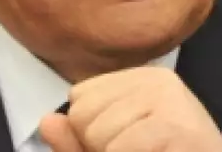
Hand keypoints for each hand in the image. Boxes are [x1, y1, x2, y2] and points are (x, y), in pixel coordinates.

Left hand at [39, 66, 221, 151]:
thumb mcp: (114, 151)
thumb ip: (78, 141)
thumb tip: (45, 121)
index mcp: (143, 78)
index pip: (79, 97)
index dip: (90, 133)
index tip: (127, 144)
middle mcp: (157, 79)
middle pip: (82, 113)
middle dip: (100, 147)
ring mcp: (170, 99)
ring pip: (96, 133)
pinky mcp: (176, 124)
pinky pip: (119, 148)